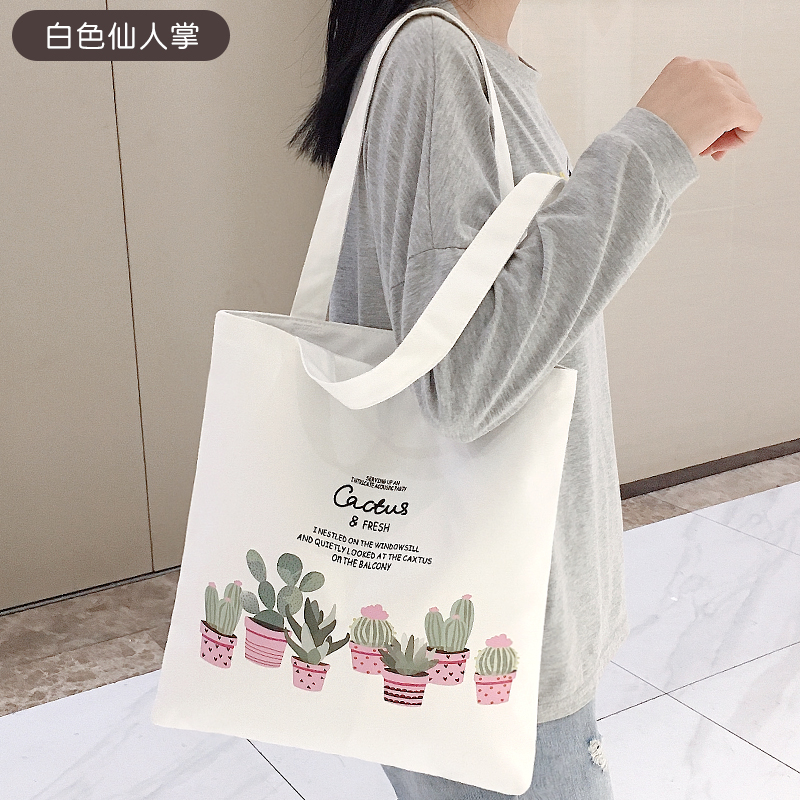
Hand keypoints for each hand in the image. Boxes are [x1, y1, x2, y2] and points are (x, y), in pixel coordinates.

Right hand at [637, 57, 761, 159]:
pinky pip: (753, 121)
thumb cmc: (643, 139)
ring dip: (730, 131)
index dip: (716, 103)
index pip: (717, 77)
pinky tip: (722, 150)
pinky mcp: (729, 107)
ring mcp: (717, 86)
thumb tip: (715, 115)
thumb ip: (687, 99)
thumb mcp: (662, 106)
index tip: (703, 128)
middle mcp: (701, 68)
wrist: (638, 151)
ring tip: (708, 150)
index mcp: (681, 65)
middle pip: (735, 89)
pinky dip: (744, 137)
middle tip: (709, 145)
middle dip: (726, 119)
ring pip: (745, 106)